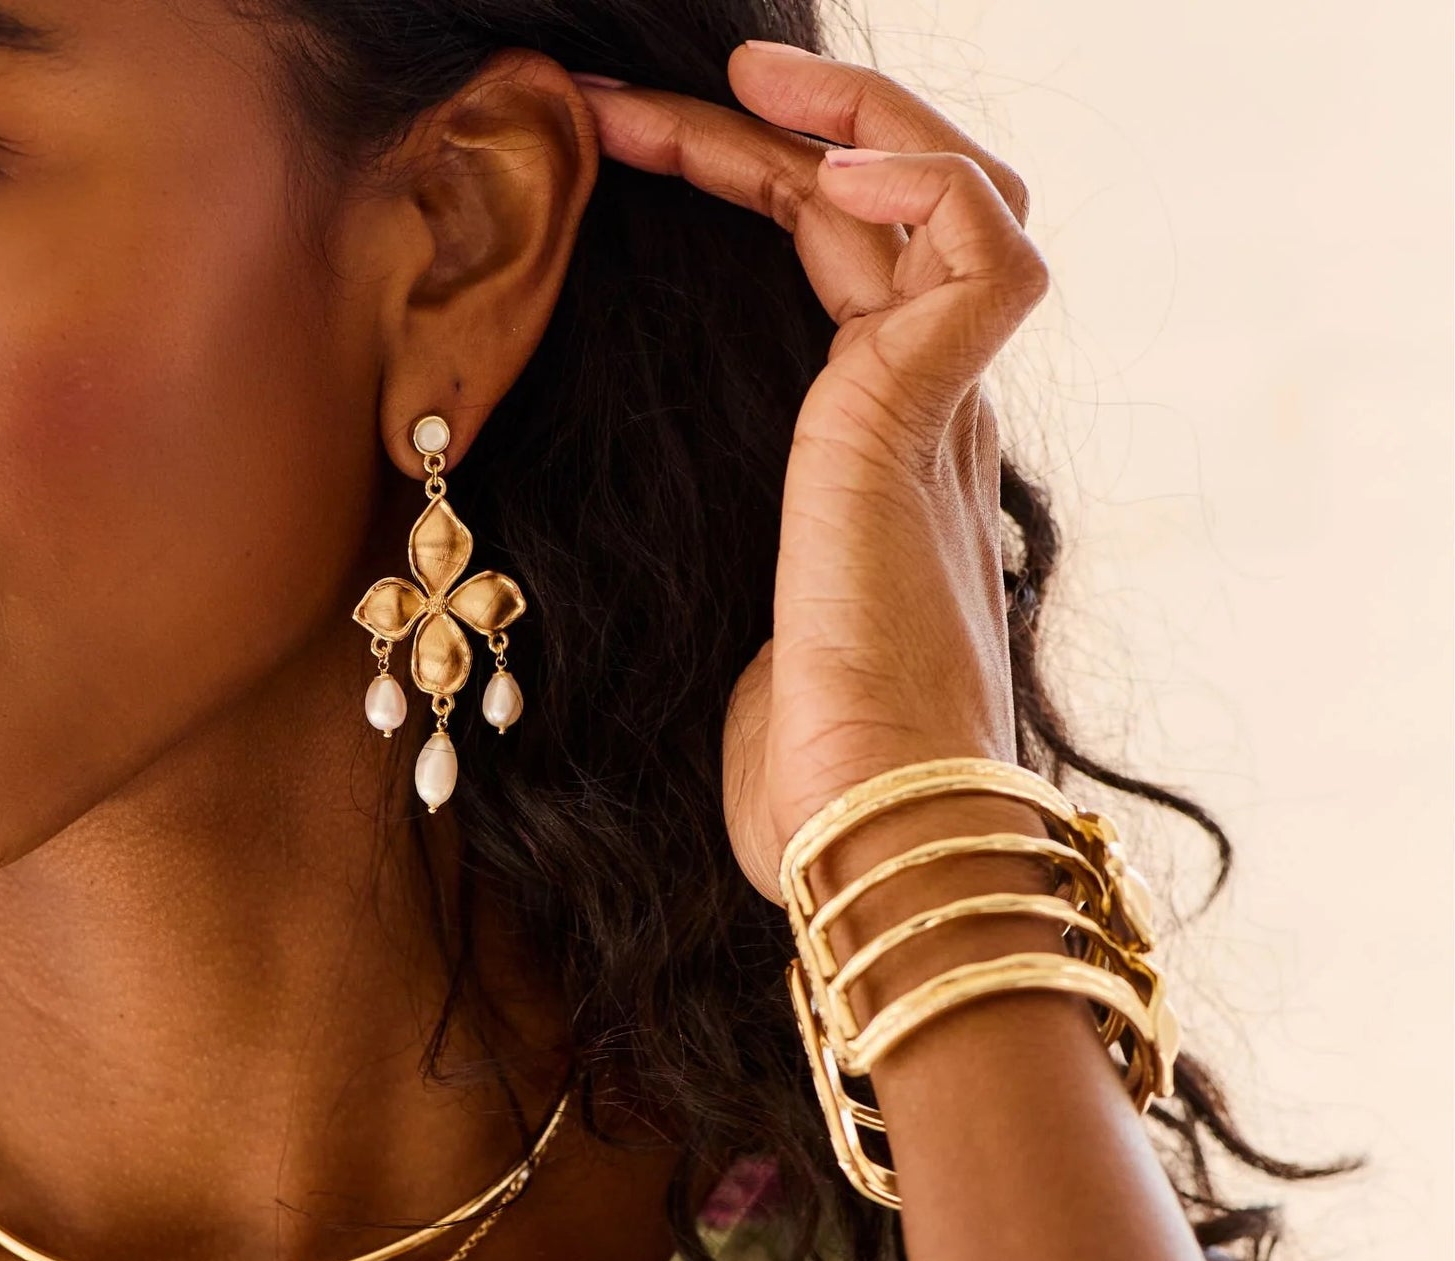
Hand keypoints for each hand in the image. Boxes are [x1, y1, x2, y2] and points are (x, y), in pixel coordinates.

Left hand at [575, 44, 1050, 901]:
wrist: (862, 836)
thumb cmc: (797, 772)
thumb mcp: (730, 636)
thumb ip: (724, 569)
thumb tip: (638, 566)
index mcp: (878, 460)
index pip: (841, 273)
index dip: (754, 191)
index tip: (624, 151)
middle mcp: (922, 422)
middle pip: (890, 215)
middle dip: (780, 132)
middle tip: (642, 99)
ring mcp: (935, 418)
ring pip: (951, 197)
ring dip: (849, 116)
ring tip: (738, 81)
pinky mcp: (923, 427)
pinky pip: (978, 250)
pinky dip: (920, 180)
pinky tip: (824, 167)